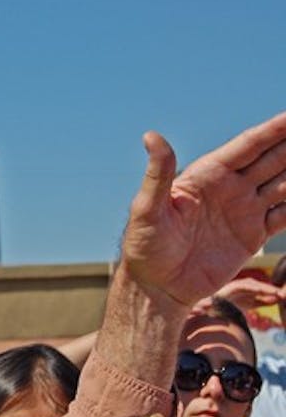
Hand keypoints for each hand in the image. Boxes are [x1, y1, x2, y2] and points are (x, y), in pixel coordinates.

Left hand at [121, 111, 285, 306]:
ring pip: (285, 183)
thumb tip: (151, 135)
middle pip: (273, 159)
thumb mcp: (147, 209)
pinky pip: (285, 215)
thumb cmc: (145, 246)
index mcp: (207, 175)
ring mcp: (244, 210)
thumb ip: (158, 174)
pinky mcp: (253, 235)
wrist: (158, 286)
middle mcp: (230, 188)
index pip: (248, 146)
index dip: (273, 130)